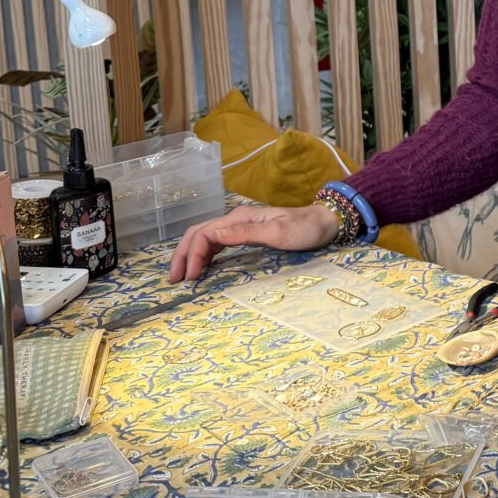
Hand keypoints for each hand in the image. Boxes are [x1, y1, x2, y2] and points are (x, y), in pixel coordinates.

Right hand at [167, 204, 338, 282]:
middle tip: (174, 279)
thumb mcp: (278, 232)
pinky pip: (217, 243)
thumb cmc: (305, 229)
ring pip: (205, 238)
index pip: (204, 233)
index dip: (193, 255)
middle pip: (198, 234)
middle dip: (183, 255)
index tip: (191, 278)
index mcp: (239, 218)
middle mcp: (236, 220)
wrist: (324, 222)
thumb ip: (246, 233)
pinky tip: (202, 268)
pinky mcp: (246, 234)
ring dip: (191, 255)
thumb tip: (214, 234)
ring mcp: (240, 226)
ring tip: (182, 276)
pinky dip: (204, 255)